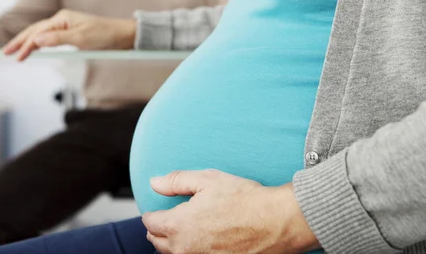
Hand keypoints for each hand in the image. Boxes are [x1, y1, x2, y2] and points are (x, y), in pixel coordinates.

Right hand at [2, 9, 136, 60]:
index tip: (14, 56)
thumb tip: (37, 40)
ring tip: (16, 52)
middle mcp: (62, 20)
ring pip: (42, 34)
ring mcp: (66, 26)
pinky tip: (35, 48)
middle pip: (35, 31)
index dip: (24, 45)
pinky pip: (50, 37)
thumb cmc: (105, 36)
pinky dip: (40, 43)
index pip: (37, 33)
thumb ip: (58, 40)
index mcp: (62, 19)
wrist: (122, 35)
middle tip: (5, 52)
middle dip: (20, 42)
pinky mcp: (72, 33)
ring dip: (28, 42)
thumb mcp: (81, 39)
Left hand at [142, 170, 319, 253]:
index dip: (153, 214)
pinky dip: (192, 251)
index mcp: (178, 226)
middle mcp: (184, 249)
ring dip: (173, 243)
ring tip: (185, 230)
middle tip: (170, 219)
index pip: (150, 224)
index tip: (159, 209)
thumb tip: (154, 183)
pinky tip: (203, 241)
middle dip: (160, 230)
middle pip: (157, 243)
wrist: (275, 222)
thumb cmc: (244, 199)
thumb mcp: (207, 180)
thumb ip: (176, 181)